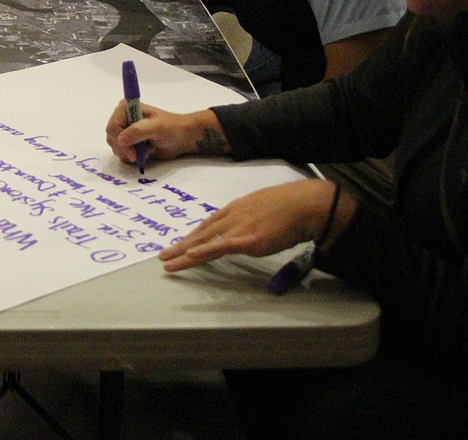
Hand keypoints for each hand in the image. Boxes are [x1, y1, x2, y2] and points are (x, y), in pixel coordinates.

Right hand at [105, 105, 229, 165]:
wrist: (182, 138)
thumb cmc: (171, 128)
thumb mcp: (156, 127)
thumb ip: (138, 131)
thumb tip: (120, 140)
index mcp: (125, 109)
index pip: (112, 127)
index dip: (120, 141)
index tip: (133, 154)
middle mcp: (122, 119)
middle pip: (112, 139)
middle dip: (125, 149)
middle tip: (140, 154)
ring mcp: (125, 132)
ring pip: (116, 148)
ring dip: (131, 154)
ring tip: (147, 149)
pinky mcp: (129, 143)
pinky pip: (122, 154)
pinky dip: (133, 157)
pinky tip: (146, 152)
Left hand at [157, 179, 341, 272]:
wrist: (305, 204)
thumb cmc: (290, 205)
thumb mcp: (262, 207)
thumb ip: (251, 218)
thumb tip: (249, 227)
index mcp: (235, 209)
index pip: (208, 224)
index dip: (193, 236)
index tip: (180, 244)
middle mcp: (232, 217)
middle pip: (201, 234)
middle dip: (180, 245)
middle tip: (162, 256)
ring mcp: (239, 228)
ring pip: (205, 242)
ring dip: (184, 253)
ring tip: (168, 262)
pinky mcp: (249, 240)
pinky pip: (221, 246)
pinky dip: (204, 251)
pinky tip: (190, 255)